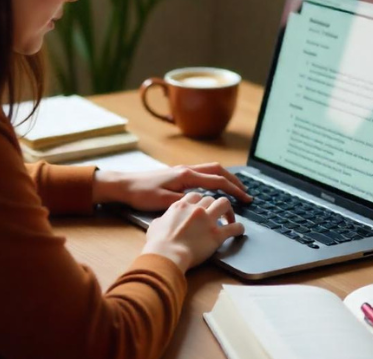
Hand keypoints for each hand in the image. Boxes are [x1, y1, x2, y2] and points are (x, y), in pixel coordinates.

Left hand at [92, 162, 251, 210]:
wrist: (126, 185)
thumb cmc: (142, 194)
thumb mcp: (164, 202)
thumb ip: (186, 202)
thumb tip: (204, 204)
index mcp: (186, 176)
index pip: (218, 181)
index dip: (234, 190)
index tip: (246, 199)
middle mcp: (187, 169)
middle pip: (218, 170)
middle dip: (234, 180)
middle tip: (246, 193)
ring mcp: (183, 169)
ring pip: (211, 169)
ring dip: (225, 177)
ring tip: (235, 189)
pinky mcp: (178, 173)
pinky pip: (203, 172)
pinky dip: (215, 177)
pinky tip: (215, 188)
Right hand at [142, 192, 244, 272]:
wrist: (166, 254)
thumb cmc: (158, 243)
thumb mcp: (155, 225)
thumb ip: (162, 219)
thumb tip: (162, 222)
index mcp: (181, 205)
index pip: (196, 195)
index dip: (200, 200)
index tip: (202, 205)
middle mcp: (196, 209)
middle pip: (211, 198)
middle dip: (214, 205)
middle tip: (216, 214)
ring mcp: (208, 220)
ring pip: (224, 203)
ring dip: (228, 210)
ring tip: (229, 218)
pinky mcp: (217, 234)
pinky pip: (234, 227)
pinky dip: (238, 228)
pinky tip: (239, 231)